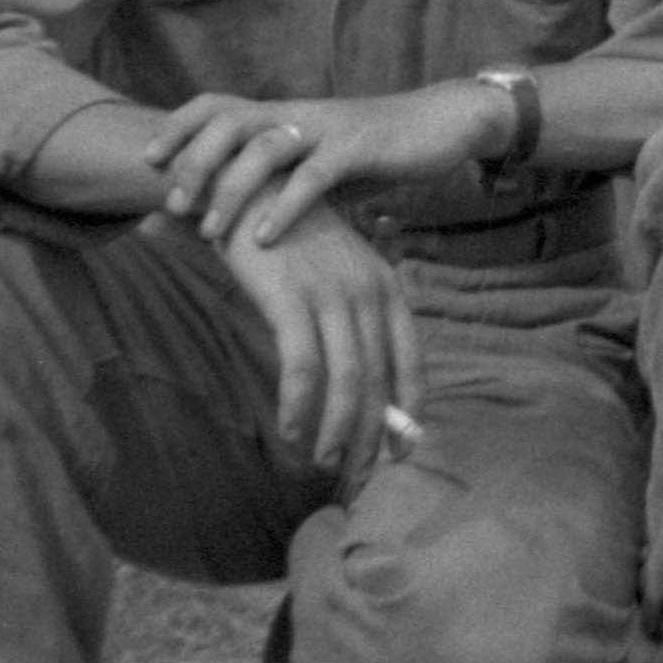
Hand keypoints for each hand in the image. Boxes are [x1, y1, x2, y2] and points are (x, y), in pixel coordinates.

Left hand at [155, 86, 488, 257]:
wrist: (445, 123)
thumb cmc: (377, 149)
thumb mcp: (319, 160)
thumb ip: (282, 178)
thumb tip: (240, 210)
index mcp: (282, 114)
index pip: (215, 105)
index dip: (178, 127)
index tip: (149, 159)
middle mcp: (296, 114)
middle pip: (227, 121)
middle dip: (193, 161)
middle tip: (172, 203)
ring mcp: (326, 128)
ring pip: (262, 149)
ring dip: (230, 191)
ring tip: (209, 231)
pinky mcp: (359, 148)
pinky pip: (313, 176)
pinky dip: (283, 208)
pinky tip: (263, 239)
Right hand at [226, 216, 421, 477]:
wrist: (251, 183)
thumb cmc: (292, 237)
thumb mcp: (336, 274)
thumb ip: (351, 320)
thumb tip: (359, 384)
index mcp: (386, 287)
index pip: (410, 361)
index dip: (409, 411)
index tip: (402, 452)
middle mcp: (367, 294)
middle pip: (379, 382)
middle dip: (372, 438)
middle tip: (359, 479)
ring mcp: (331, 297)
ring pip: (346, 382)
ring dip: (336, 432)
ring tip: (324, 466)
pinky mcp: (290, 300)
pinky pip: (301, 366)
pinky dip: (298, 405)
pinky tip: (290, 431)